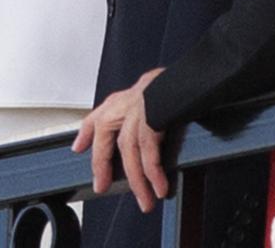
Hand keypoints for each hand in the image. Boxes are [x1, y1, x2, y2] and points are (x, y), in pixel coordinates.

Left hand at [72, 68, 166, 213]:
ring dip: (136, 179)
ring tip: (144, 199)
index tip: (78, 148)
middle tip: (101, 186)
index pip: (98, 115)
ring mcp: (140, 107)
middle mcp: (128, 101)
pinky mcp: (154, 114)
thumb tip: (147, 139)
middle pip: (106, 134)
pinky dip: (153, 171)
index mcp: (126, 98)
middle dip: (101, 163)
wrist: (196, 75)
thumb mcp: (154, 96)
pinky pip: (148, 149)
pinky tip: (159, 186)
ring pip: (128, 148)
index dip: (86, 132)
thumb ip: (143, 113)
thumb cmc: (176, 86)